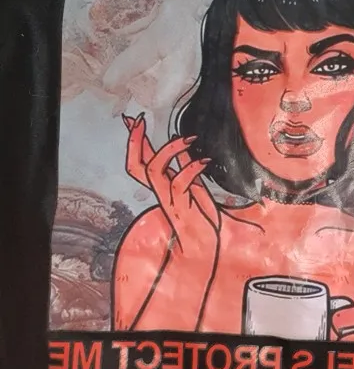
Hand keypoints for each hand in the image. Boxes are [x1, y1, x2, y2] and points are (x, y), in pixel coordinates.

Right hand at [123, 114, 219, 259]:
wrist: (205, 249)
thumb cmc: (201, 219)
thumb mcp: (195, 188)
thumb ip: (186, 170)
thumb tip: (184, 149)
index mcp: (162, 187)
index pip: (140, 161)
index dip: (134, 141)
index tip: (133, 118)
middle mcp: (161, 193)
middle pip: (135, 167)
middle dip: (135, 141)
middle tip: (140, 120)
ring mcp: (169, 202)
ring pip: (154, 171)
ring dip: (168, 150)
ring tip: (188, 139)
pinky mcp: (181, 210)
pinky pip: (178, 184)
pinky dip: (190, 168)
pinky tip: (204, 161)